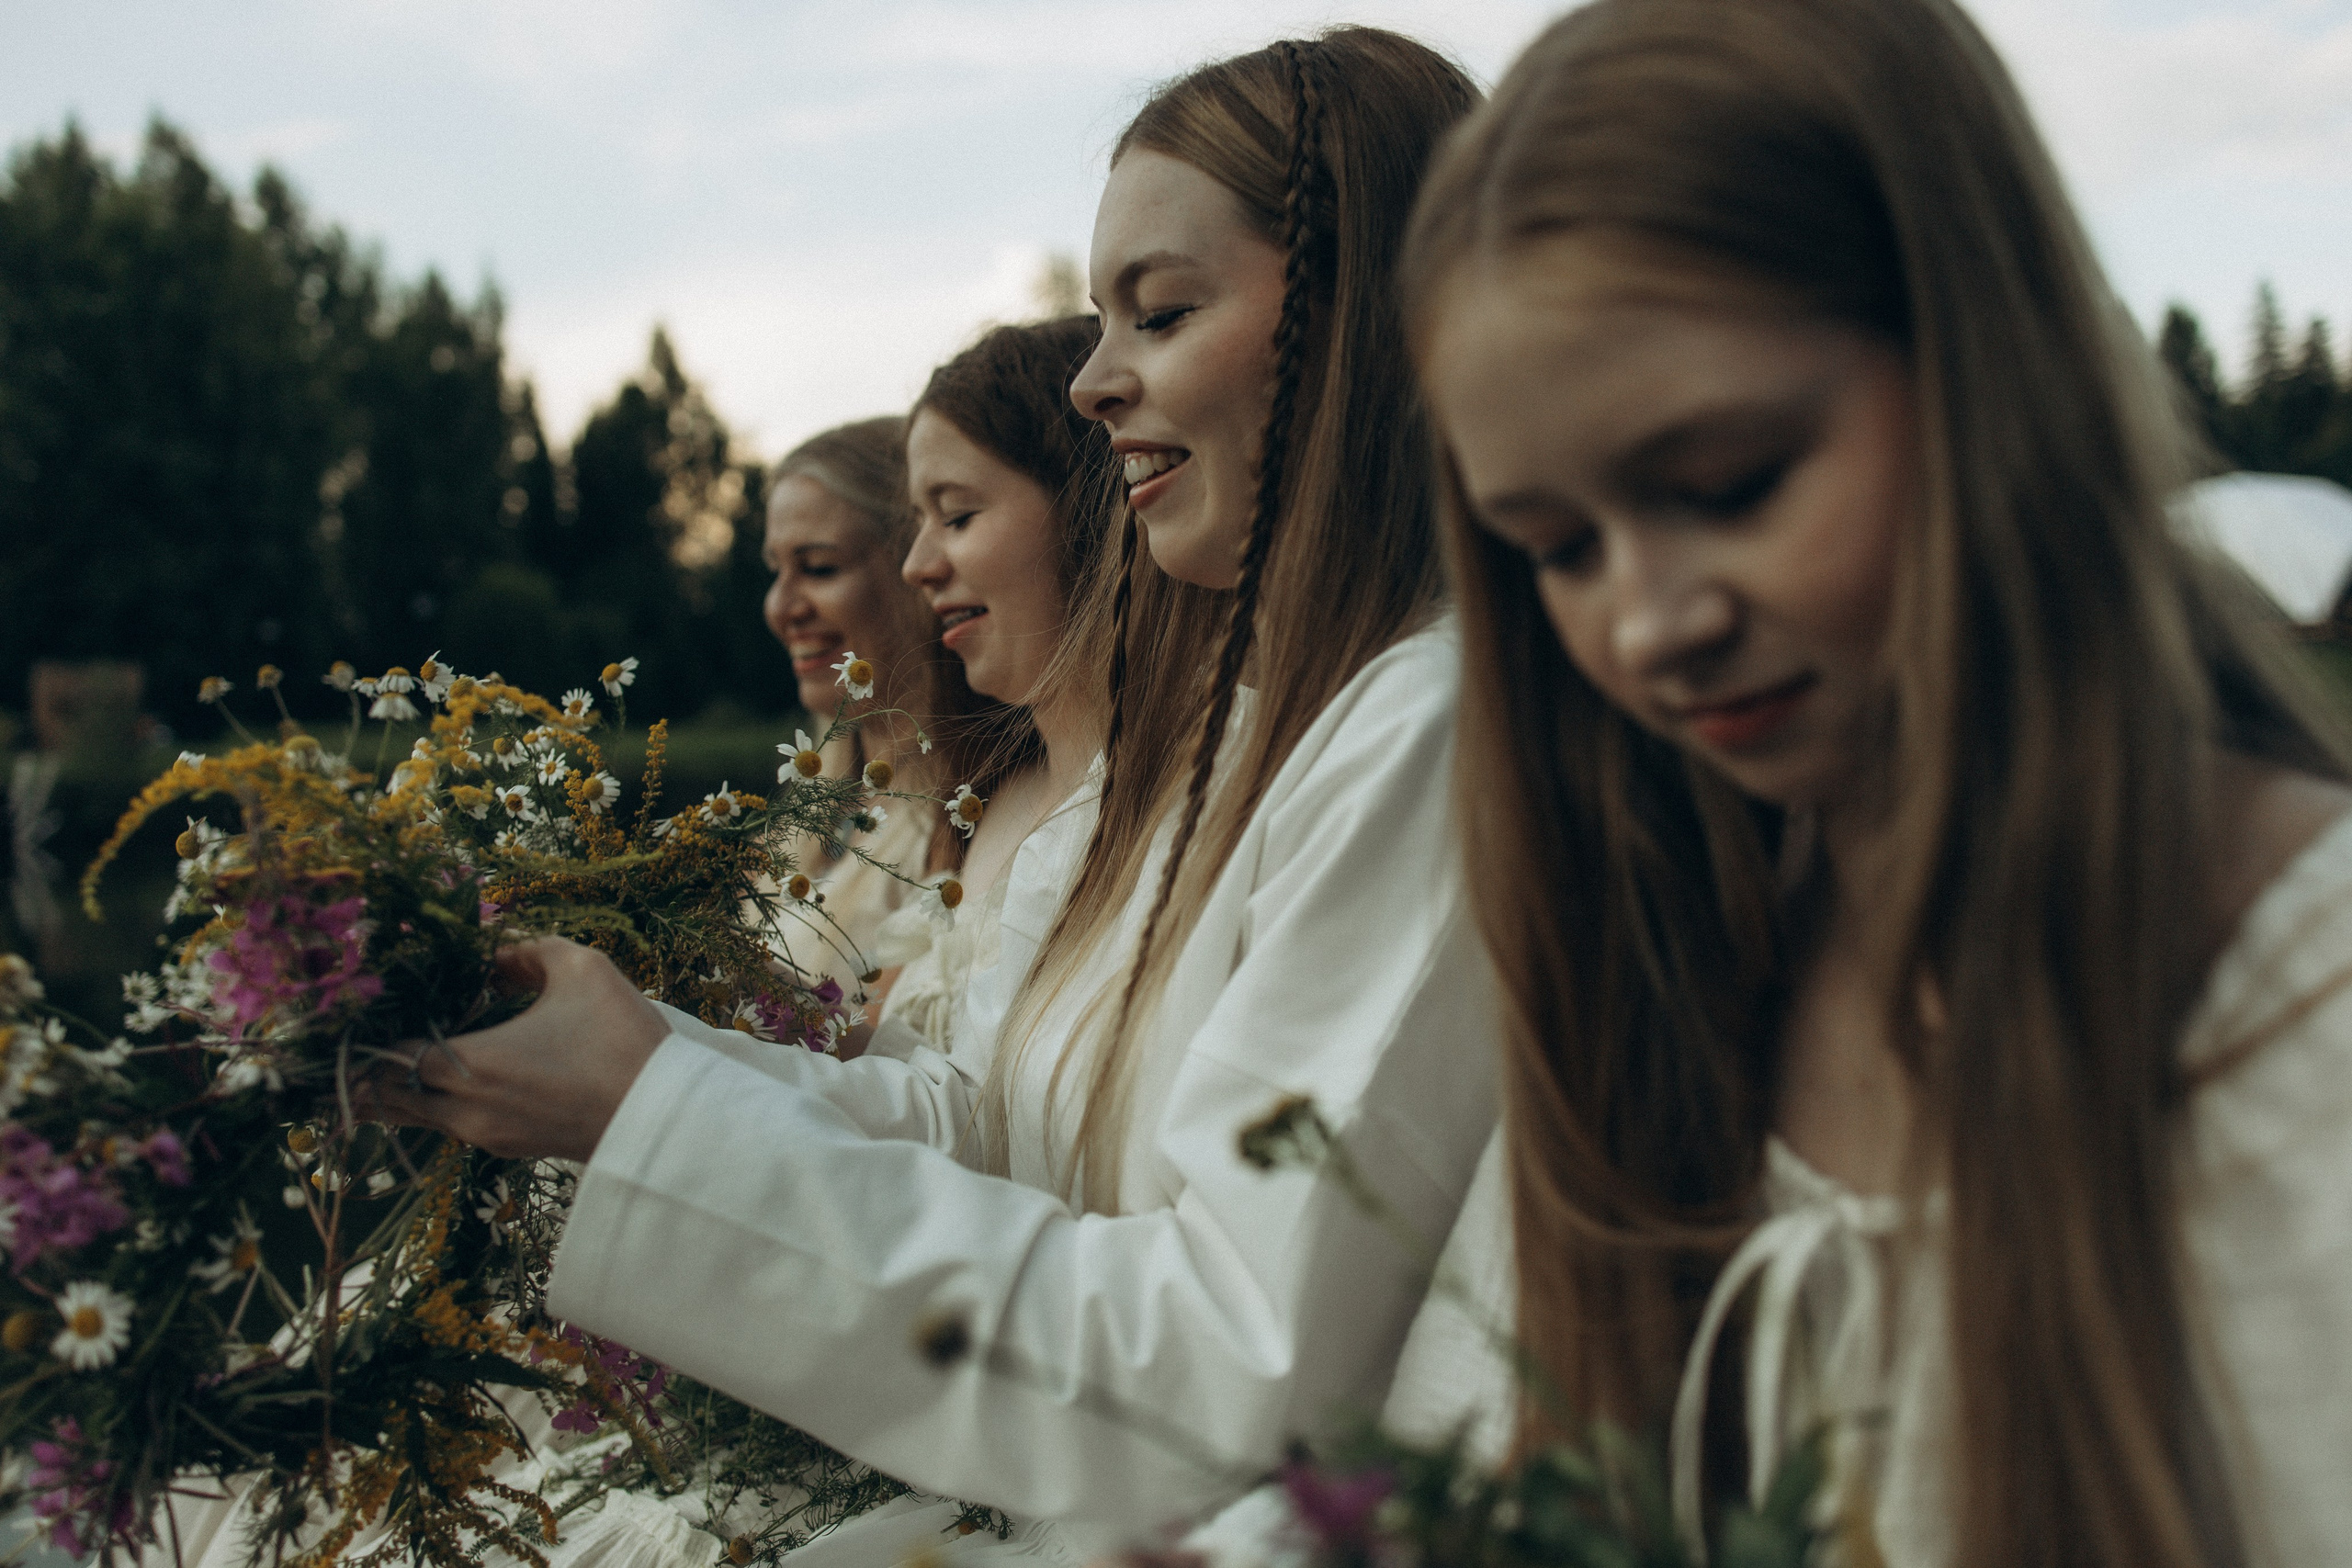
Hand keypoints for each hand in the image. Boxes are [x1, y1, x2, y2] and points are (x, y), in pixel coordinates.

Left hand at [366, 938, 668, 1161]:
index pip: (385, 1056)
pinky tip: (442, 1075)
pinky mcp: (507, 1148)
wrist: (665, 1119)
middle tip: (360, 1033)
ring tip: (387, 1054)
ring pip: (413, 1116)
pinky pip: (446, 1125)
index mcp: (472, 1065)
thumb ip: (527, 949)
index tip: (362, 1008)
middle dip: (366, 1066)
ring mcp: (485, 1136)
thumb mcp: (581, 970)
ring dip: (396, 1088)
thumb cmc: (622, 1041)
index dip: (366, 1033)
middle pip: (384, 1096)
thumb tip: (495, 949)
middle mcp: (465, 1110)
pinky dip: (429, 1102)